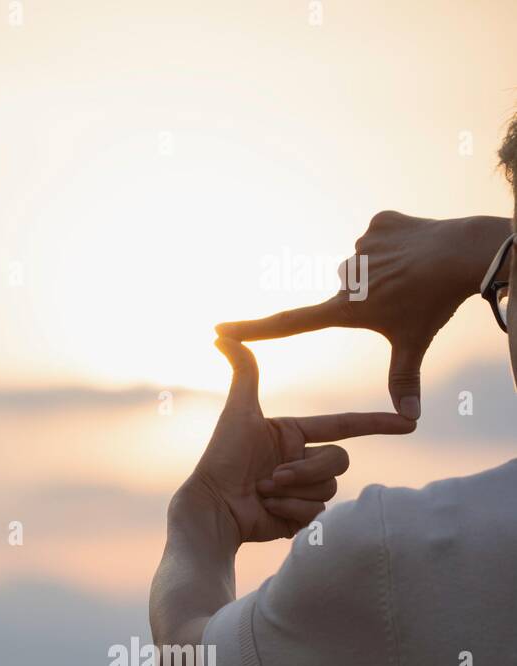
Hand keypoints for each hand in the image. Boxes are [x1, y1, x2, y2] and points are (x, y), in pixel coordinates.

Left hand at [184, 337, 416, 543]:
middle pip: (339, 460)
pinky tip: (265, 508)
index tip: (408, 422)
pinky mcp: (301, 517)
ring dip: (294, 489)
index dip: (376, 424)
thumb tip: (224, 336)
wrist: (213, 506)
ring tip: (263, 490)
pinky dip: (290, 509)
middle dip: (308, 469)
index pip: (344, 426)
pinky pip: (317, 511)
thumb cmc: (221, 458)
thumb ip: (243, 373)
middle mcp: (302, 460)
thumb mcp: (238, 413)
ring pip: (329, 488)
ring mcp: (303, 490)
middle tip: (273, 475)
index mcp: (293, 434)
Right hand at [215, 212, 512, 419]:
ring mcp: (361, 247)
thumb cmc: (437, 303)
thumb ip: (405, 379)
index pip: (289, 324)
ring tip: (417, 271)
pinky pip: (382, 235)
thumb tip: (411, 420)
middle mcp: (345, 278)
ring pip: (366, 262)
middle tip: (404, 295)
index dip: (252, 329)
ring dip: (385, 268)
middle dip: (370, 293)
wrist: (467, 254)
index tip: (220, 330)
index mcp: (346, 309)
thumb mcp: (416, 342)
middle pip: (348, 290)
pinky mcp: (379, 223)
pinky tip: (418, 247)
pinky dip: (397, 242)